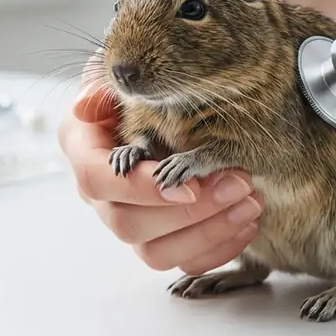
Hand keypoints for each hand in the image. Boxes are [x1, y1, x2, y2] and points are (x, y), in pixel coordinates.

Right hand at [58, 59, 262, 274]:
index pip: (98, 180)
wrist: (164, 106)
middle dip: (190, 211)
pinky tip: (247, 221)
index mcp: (85, 152)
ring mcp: (130, 222)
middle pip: (129, 224)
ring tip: (251, 202)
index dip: (140, 188)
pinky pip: (183, 260)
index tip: (188, 184)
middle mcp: (102, 196)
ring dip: (209, 232)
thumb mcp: (118, 75)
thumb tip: (84, 108)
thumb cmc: (140, 91)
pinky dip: (218, 247)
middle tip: (238, 184)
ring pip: (156, 252)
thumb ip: (102, 86)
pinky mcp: (159, 240)